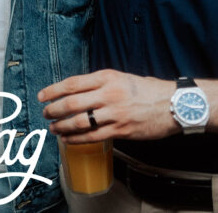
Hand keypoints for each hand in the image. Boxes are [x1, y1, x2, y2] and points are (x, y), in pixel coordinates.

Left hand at [38, 69, 177, 142]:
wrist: (174, 104)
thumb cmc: (148, 90)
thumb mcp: (122, 77)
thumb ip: (100, 83)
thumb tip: (76, 91)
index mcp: (107, 77)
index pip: (72, 83)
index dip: (53, 90)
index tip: (42, 96)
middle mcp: (109, 94)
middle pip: (71, 103)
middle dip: (53, 110)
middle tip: (45, 113)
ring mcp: (115, 113)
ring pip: (79, 122)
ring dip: (62, 126)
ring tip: (54, 128)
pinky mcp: (122, 130)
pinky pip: (93, 137)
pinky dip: (77, 139)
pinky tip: (68, 140)